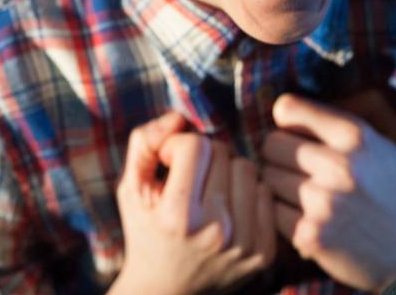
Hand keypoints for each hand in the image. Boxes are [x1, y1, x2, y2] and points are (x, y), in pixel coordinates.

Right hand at [110, 112, 274, 294]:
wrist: (165, 291)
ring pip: (249, 169)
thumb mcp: (130, 187)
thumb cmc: (145, 230)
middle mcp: (215, 231)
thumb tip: (179, 117)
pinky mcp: (264, 253)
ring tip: (210, 192)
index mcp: (177, 215)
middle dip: (206, 157)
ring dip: (229, 173)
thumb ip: (145, 142)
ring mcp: (244, 244)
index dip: (178, 146)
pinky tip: (229, 209)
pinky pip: (265, 194)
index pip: (196, 144)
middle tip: (190, 179)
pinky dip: (247, 194)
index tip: (169, 164)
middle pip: (226, 152)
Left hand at [261, 94, 395, 292]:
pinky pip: (272, 211)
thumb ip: (337, 123)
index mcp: (355, 136)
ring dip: (279, 187)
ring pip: (268, 178)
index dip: (286, 122)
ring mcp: (324, 202)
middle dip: (279, 155)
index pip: (288, 109)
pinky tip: (306, 219)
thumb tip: (280, 109)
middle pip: (271, 144)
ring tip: (305, 196)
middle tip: (296, 169)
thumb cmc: (386, 191)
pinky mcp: (310, 234)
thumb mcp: (378, 145)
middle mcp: (340, 165)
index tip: (294, 134)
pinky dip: (283, 216)